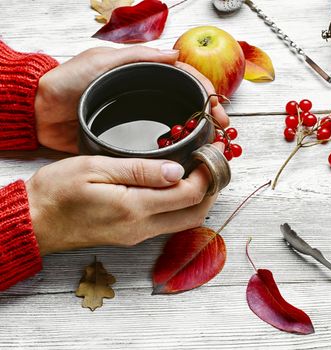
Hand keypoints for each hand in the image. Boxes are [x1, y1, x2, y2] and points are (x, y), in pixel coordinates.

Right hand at [26, 144, 223, 254]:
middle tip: (214, 161)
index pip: (190, 194)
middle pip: (196, 213)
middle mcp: (141, 227)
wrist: (33, 221)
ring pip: (186, 220)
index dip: (209, 171)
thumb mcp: (95, 169)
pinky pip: (169, 222)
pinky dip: (183, 204)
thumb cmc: (56, 191)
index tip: (214, 149)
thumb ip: (140, 171)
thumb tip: (179, 171)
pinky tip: (178, 184)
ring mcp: (137, 235)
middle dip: (212, 187)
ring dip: (200, 197)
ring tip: (201, 169)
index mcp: (134, 208)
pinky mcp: (131, 235)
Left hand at [35, 46, 228, 152]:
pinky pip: (161, 141)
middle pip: (188, 102)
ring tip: (213, 141)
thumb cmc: (69, 81)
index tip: (217, 105)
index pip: (185, 78)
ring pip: (178, 122)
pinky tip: (190, 153)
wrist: (42, 110)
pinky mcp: (132, 138)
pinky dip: (179, 146)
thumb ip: (137, 56)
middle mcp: (147, 95)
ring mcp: (142, 117)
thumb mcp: (103, 60)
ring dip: (199, 130)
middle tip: (222, 128)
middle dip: (209, 112)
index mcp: (144, 74)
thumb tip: (175, 54)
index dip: (205, 90)